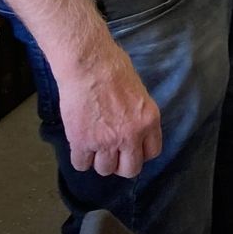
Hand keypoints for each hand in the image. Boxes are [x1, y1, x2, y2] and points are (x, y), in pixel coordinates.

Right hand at [57, 47, 162, 178]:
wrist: (88, 64)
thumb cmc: (113, 68)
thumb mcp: (139, 92)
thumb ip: (138, 115)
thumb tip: (132, 127)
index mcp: (149, 120)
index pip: (152, 153)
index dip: (140, 152)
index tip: (131, 148)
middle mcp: (130, 135)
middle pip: (130, 169)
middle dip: (121, 164)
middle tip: (112, 153)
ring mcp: (106, 141)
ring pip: (105, 169)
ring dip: (99, 160)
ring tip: (94, 145)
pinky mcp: (82, 141)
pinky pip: (81, 164)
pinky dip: (80, 158)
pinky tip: (80, 145)